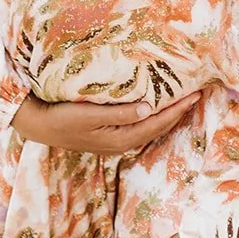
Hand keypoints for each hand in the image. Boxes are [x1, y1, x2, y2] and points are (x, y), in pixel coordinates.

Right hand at [10, 92, 202, 154]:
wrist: (40, 126)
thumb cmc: (64, 117)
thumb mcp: (90, 114)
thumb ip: (120, 113)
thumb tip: (150, 108)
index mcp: (121, 138)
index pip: (157, 123)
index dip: (178, 110)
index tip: (195, 95)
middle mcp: (122, 143)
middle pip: (158, 127)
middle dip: (179, 112)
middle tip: (197, 94)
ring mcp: (116, 141)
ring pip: (151, 128)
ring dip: (168, 115)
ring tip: (183, 100)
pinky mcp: (110, 135)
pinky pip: (140, 126)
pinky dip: (153, 116)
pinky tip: (157, 107)